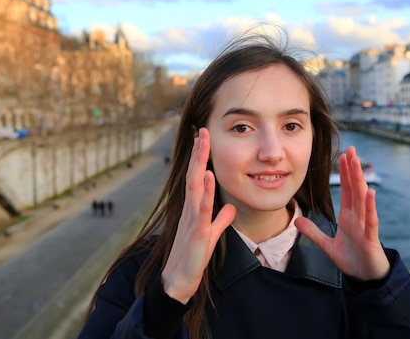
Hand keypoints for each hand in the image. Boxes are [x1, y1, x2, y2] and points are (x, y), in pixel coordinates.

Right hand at [161, 128, 235, 302]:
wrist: (179, 281)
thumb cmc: (193, 257)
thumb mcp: (211, 234)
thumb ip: (220, 220)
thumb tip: (230, 208)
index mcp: (194, 208)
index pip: (197, 177)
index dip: (201, 158)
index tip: (204, 139)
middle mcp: (190, 208)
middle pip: (194, 174)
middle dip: (199, 152)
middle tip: (202, 130)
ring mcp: (192, 218)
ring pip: (195, 185)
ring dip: (200, 163)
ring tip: (203, 143)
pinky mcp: (197, 231)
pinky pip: (202, 208)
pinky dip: (206, 190)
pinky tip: (208, 175)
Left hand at [295, 146, 388, 280]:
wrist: (366, 278)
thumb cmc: (352, 259)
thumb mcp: (327, 245)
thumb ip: (313, 233)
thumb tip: (297, 221)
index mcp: (349, 216)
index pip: (346, 190)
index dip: (344, 173)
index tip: (343, 156)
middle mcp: (358, 217)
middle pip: (355, 189)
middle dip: (353, 169)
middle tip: (351, 150)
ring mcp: (365, 225)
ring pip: (363, 199)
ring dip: (360, 181)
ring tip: (358, 163)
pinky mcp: (370, 237)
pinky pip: (371, 220)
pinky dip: (370, 206)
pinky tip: (370, 192)